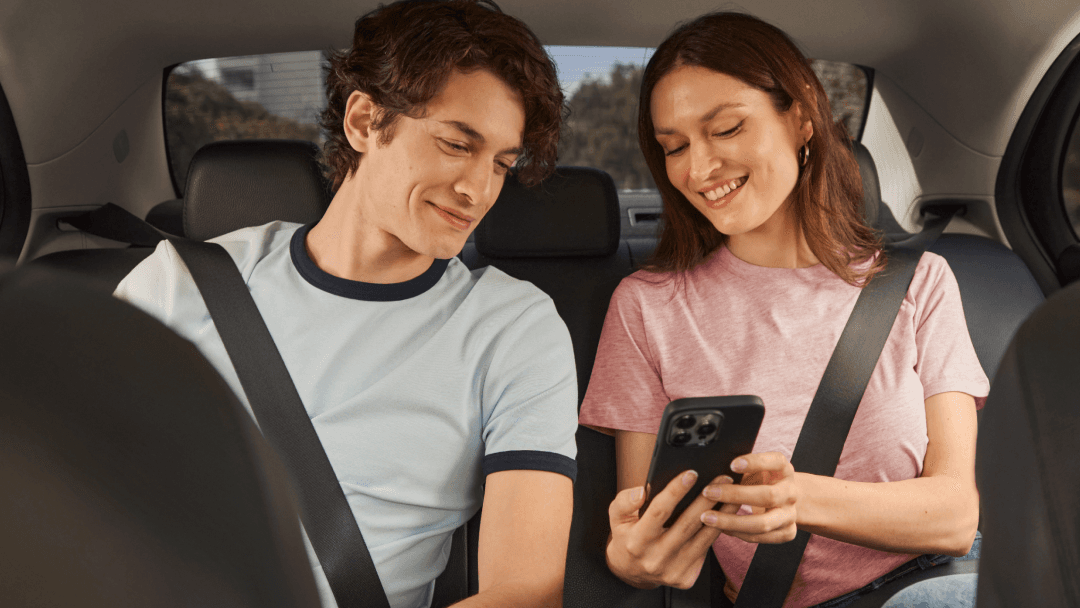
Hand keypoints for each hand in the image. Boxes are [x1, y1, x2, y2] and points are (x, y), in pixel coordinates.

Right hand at [606, 470, 731, 589]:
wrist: (631, 572)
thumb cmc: (626, 538)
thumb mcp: (616, 517)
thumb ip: (625, 501)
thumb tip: (642, 491)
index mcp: (637, 542)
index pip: (658, 512)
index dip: (675, 491)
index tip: (691, 474)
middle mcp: (655, 559)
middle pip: (687, 524)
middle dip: (706, 499)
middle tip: (721, 479)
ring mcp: (673, 570)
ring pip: (703, 538)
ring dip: (722, 515)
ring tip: (733, 495)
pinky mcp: (687, 577)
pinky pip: (706, 550)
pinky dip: (717, 531)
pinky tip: (726, 516)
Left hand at [698, 452, 797, 543]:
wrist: (784, 500)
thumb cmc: (762, 480)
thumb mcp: (756, 468)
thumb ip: (741, 468)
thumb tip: (712, 471)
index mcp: (785, 470)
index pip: (776, 462)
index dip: (755, 462)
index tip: (732, 464)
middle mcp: (791, 492)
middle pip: (768, 496)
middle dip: (735, 495)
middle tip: (709, 492)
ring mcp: (791, 514)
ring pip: (763, 523)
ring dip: (731, 521)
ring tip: (707, 517)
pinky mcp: (787, 532)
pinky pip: (760, 537)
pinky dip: (737, 533)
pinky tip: (720, 528)